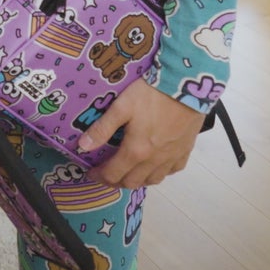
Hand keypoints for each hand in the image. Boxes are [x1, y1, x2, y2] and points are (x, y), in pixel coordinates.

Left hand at [79, 80, 205, 189]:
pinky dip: (161, 172)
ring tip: (128, 172)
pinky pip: (172, 171)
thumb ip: (102, 129)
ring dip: (138, 180)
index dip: (99, 176)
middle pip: (132, 182)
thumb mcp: (121, 107)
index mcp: (136, 151)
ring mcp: (171, 157)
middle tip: (107, 173)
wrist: (186, 86)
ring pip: (153, 180)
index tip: (91, 173)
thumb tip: (83, 148)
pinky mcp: (186, 151)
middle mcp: (154, 160)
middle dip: (116, 181)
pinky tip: (155, 165)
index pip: (113, 174)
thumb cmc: (151, 94)